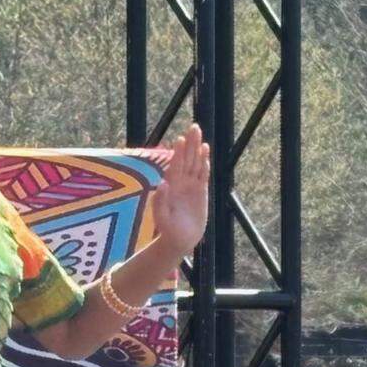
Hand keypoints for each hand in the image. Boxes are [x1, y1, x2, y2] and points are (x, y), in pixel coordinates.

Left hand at [151, 123, 209, 256]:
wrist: (180, 239)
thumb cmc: (168, 229)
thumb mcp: (162, 217)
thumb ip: (160, 201)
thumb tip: (163, 183)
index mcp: (171, 187)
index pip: (175, 166)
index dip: (178, 153)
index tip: (180, 139)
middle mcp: (181, 183)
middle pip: (186, 159)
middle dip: (190, 144)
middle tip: (194, 126)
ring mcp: (191, 186)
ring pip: (195, 164)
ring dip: (197, 150)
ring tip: (199, 135)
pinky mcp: (200, 192)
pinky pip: (203, 175)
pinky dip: (204, 164)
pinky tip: (205, 153)